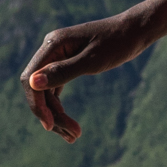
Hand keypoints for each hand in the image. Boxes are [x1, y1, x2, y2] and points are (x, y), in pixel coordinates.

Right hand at [19, 0, 166, 140]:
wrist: (135, 31)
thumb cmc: (117, 43)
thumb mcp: (92, 60)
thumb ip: (62, 71)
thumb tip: (32, 83)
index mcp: (53, 45)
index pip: (31, 79)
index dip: (37, 105)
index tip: (50, 126)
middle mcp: (51, 50)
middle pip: (38, 89)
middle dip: (51, 114)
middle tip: (72, 136)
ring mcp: (58, 57)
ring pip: (47, 92)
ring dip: (57, 115)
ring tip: (74, 136)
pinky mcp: (68, 64)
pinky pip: (56, 89)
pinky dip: (61, 107)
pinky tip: (70, 124)